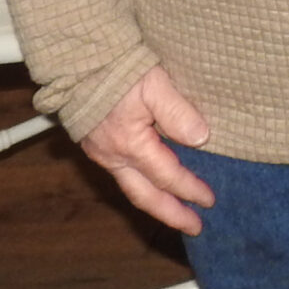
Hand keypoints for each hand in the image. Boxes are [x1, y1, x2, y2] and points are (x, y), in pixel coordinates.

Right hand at [79, 66, 214, 234]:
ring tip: (177, 212)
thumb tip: (201, 138)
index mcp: (130, 145)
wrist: (79, 61)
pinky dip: (142, 186)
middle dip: (170, 214)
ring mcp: (102, 153)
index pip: (167, 176)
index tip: (209, 201)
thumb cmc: (118, 69)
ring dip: (156, 203)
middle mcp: (113, 157)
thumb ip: (178, 112)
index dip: (190, 190)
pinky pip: (123, 175)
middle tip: (194, 227)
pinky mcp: (97, 146)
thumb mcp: (155, 84)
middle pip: (145, 196)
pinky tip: (153, 185)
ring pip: (132, 188)